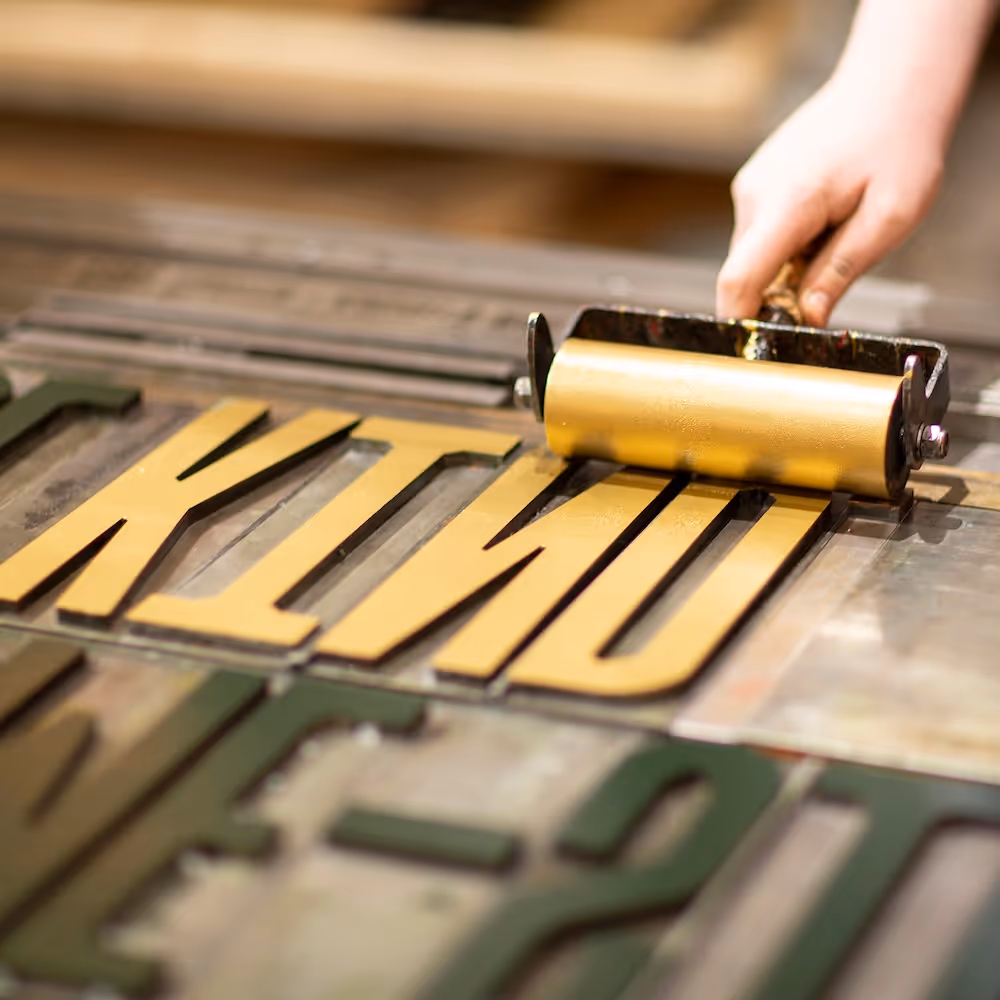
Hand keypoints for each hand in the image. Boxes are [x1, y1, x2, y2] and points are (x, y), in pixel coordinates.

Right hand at [716, 75, 944, 326]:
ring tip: (834, 238)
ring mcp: (750, 188)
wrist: (890, 86)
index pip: (739, 280)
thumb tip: (806, 318)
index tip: (756, 349)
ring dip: (786, 270)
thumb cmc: (899, 145)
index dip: (742, 323)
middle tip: (825, 292)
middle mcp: (757, 195)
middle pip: (747, 276)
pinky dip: (786, 249)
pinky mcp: (754, 188)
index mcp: (789, 203)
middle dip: (776, 298)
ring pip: (754, 259)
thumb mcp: (891, 217)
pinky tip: (823, 223)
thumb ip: (842, 270)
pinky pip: (760, 238)